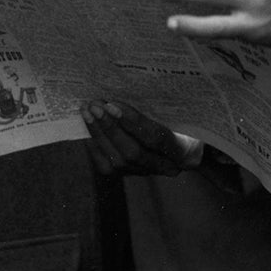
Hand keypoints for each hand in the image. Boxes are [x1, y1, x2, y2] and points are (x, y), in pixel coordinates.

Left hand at [84, 101, 203, 176]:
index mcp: (182, 149)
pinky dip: (95, 146)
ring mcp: (146, 172)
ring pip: (118, 160)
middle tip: (95, 105)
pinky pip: (107, 166)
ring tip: (87, 112)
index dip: (132, 122)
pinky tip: (87, 129)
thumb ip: (155, 105)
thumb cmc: (178, 120)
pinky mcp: (128, 175)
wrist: (181, 146)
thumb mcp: (175, 110)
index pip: (155, 138)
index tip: (112, 105)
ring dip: (99, 134)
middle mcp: (165, 167)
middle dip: (110, 127)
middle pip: (133, 152)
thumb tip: (121, 94)